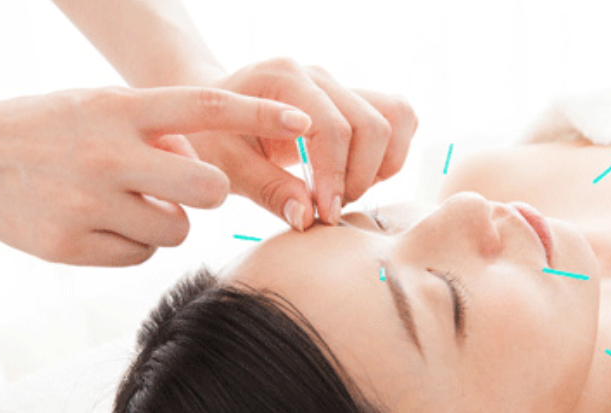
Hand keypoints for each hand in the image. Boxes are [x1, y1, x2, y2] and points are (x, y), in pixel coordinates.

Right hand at [0, 86, 309, 265]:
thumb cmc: (50, 128)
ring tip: (128, 201)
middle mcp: (108, 155)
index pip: (206, 106)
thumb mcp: (103, 106)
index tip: (305, 120)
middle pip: (208, 188)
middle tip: (188, 187)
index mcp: (120, 110)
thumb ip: (158, 129)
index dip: (261, 112)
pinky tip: (101, 222)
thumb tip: (209, 166)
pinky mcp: (71, 245)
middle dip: (211, 193)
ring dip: (167, 220)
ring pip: (176, 230)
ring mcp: (88, 203)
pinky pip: (140, 255)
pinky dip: (132, 243)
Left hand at [193, 58, 417, 230]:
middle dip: (359, 176)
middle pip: (372, 123)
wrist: (212, 111)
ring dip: (381, 164)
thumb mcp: (227, 166)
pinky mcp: (354, 99)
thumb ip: (268, 190)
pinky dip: (390, 152)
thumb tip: (307, 218)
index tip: (325, 215)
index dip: (336, 177)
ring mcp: (339, 85)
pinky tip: (358, 174)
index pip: (332, 128)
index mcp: (283, 79)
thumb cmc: (212, 137)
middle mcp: (317, 75)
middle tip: (330, 207)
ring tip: (345, 190)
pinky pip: (398, 117)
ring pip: (396, 116)